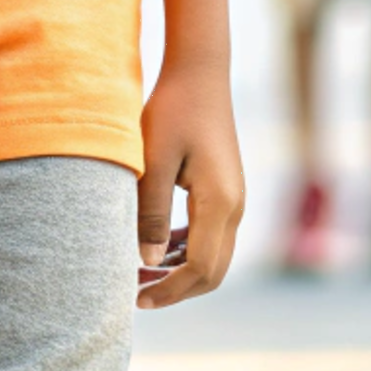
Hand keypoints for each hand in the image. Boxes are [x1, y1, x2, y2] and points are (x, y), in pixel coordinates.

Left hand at [137, 56, 243, 308]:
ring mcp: (235, 199)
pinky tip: (158, 248)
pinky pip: (212, 236)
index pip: (199, 268)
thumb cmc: (172, 110)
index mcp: (219, 203)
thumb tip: (148, 264)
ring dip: (181, 272)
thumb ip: (151, 212)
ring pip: (214, 257)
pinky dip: (187, 251)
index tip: (135, 298)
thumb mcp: (153, 159)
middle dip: (176, 290)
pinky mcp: (227, 191)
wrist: (199, 73)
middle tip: (136, 294)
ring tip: (141, 274)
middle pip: (212, 272)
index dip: (168, 290)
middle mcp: (235, 207)